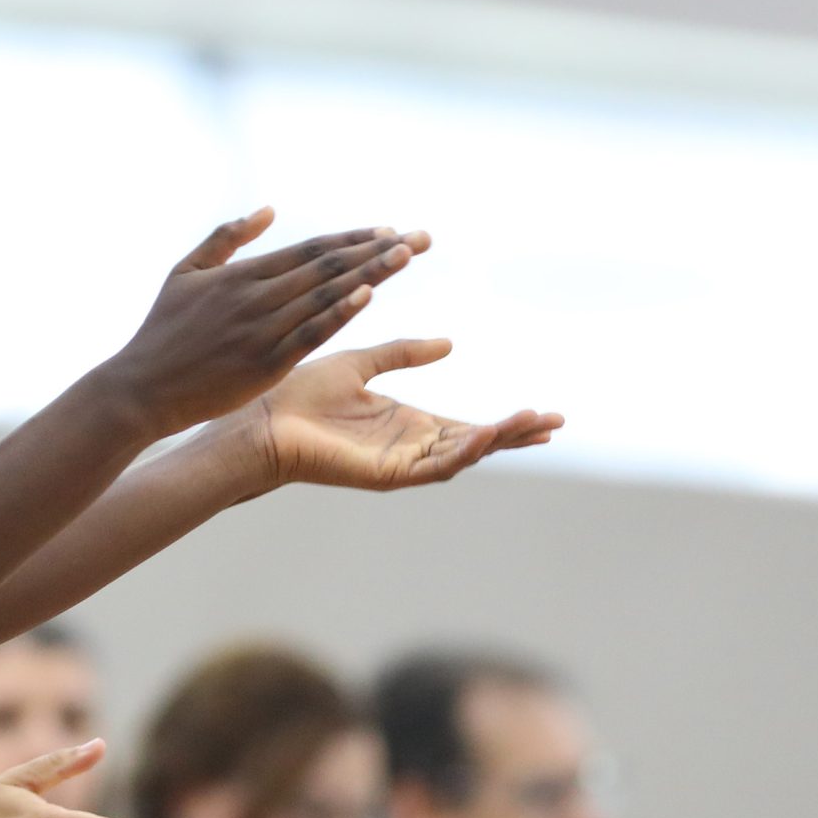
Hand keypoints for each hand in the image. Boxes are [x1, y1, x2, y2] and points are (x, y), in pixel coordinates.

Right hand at [93, 209, 427, 438]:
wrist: (143, 388)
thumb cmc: (162, 332)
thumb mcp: (184, 273)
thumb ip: (226, 239)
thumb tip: (268, 210)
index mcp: (240, 275)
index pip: (309, 250)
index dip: (351, 239)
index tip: (388, 230)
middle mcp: (256, 296)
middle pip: (327, 266)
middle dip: (376, 250)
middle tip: (418, 238)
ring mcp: (262, 329)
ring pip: (326, 294)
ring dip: (371, 273)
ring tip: (406, 256)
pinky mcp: (266, 363)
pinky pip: (311, 333)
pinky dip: (340, 312)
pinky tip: (369, 296)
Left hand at [244, 338, 562, 491]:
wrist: (261, 418)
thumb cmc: (300, 395)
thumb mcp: (360, 364)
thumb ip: (401, 354)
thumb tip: (449, 343)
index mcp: (406, 424)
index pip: (467, 425)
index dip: (504, 422)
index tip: (543, 413)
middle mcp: (409, 447)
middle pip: (475, 443)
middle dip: (515, 434)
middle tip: (555, 422)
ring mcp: (399, 463)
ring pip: (462, 456)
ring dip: (498, 440)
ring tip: (533, 424)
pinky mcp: (384, 474)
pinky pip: (431, 467)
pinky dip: (461, 453)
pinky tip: (484, 438)